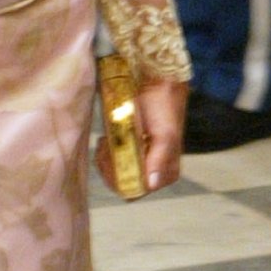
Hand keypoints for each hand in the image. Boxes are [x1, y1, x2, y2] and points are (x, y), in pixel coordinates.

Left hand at [95, 78, 185, 195]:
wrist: (157, 80)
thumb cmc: (163, 106)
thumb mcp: (166, 133)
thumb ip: (160, 159)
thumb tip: (150, 184)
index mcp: (166, 173)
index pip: (136, 191)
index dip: (119, 178)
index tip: (112, 157)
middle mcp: (154, 172)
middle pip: (124, 185)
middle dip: (110, 168)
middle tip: (106, 147)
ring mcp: (141, 161)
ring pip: (115, 175)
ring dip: (105, 160)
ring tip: (105, 141)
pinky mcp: (131, 151)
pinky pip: (112, 163)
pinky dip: (104, 154)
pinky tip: (105, 140)